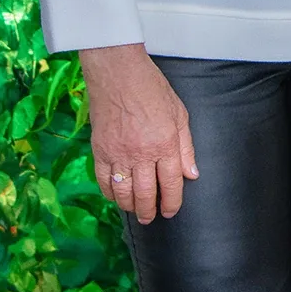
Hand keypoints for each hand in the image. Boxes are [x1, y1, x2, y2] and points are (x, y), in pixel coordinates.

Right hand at [80, 44, 197, 222]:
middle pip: (145, 193)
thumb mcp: (180, 114)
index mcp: (165, 145)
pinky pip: (103, 180)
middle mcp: (141, 153)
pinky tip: (115, 196)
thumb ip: (186, 147)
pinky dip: (109, 192)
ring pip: (123, 191)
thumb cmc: (152, 88)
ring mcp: (118, 153)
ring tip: (135, 211)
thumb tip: (191, 174)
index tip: (170, 211)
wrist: (118, 73)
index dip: (171, 203)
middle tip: (152, 218)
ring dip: (130, 206)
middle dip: (149, 210)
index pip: (170, 184)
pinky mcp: (99, 150)